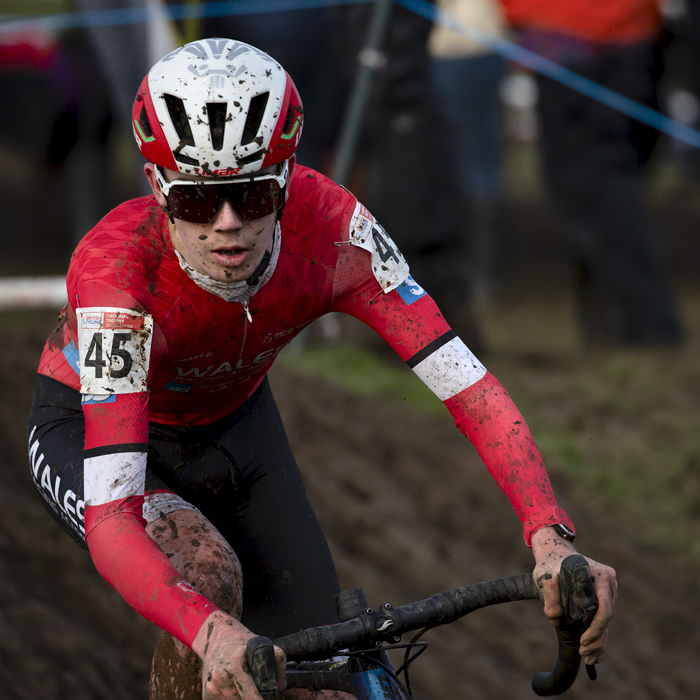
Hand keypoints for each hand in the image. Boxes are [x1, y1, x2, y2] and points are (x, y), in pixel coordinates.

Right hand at [192, 611, 285, 699]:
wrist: (217, 636)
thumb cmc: (243, 642)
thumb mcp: (263, 644)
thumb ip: (276, 664)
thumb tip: (279, 689)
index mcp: (235, 665)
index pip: (251, 696)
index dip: (260, 699)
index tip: (266, 698)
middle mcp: (221, 676)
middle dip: (253, 698)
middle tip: (258, 691)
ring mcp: (212, 685)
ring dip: (242, 697)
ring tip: (245, 683)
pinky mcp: (206, 691)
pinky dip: (232, 697)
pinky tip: (234, 685)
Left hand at [531, 526, 616, 665]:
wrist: (554, 551)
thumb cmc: (550, 563)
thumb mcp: (545, 577)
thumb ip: (549, 595)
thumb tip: (554, 619)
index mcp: (600, 575)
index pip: (604, 608)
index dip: (596, 628)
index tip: (583, 641)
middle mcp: (608, 581)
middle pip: (607, 617)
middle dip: (597, 639)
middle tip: (585, 656)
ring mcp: (608, 588)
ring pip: (606, 620)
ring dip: (599, 640)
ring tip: (589, 658)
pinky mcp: (604, 594)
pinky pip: (603, 616)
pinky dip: (599, 633)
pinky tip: (595, 651)